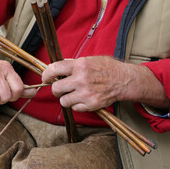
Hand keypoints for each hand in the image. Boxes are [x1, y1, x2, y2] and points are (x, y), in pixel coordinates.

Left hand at [42, 56, 169, 111]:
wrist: (124, 80)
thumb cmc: (107, 68)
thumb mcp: (90, 59)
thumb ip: (73, 63)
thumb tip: (58, 67)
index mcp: (80, 65)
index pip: (54, 69)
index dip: (46, 75)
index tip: (45, 78)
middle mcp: (81, 79)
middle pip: (56, 89)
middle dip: (56, 90)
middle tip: (60, 89)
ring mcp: (86, 93)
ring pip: (63, 101)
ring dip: (66, 99)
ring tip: (73, 95)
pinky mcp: (91, 104)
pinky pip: (75, 108)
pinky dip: (76, 105)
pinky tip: (83, 99)